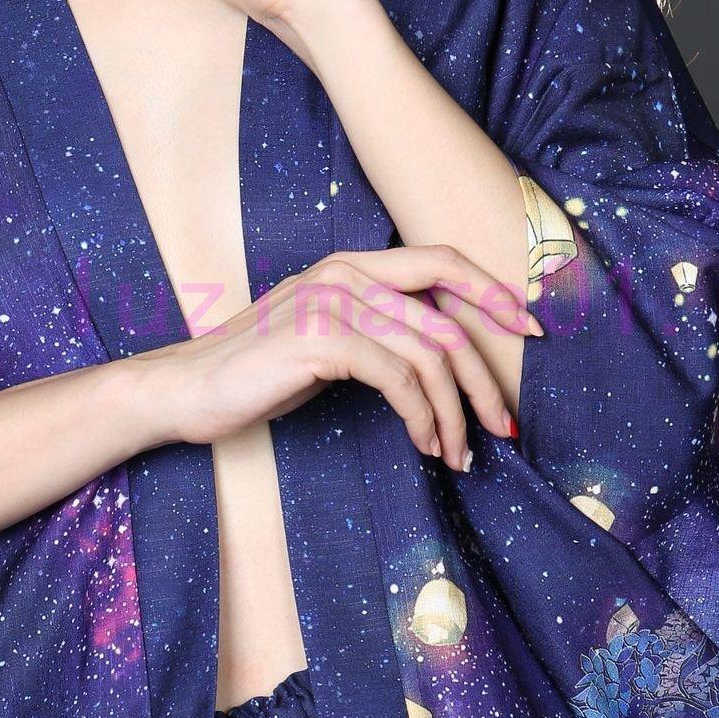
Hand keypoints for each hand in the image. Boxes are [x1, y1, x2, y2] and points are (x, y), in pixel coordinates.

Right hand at [142, 243, 543, 467]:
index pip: (443, 263)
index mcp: (353, 265)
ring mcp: (332, 302)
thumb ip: (378, 332)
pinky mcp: (320, 339)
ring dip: (456, 413)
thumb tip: (442, 360)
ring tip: (459, 454)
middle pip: (448, 318)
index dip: (493, 293)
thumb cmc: (256, 372)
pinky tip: (424, 444)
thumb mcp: (327, 340)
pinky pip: (398, 378)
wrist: (186, 388)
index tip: (531, 328)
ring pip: (429, 354)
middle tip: (505, 424)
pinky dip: (422, 417)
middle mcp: (347, 273)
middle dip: (486, 376)